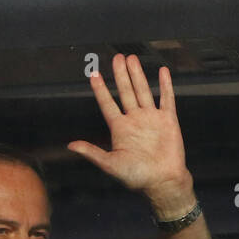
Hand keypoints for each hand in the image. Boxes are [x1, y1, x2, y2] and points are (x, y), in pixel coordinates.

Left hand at [68, 54, 194, 217]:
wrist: (163, 182)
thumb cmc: (136, 177)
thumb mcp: (111, 164)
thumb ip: (92, 153)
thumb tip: (71, 146)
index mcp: (120, 128)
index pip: (108, 104)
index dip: (101, 90)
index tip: (94, 74)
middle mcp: (135, 120)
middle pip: (125, 92)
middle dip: (121, 75)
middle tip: (117, 57)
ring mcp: (152, 118)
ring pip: (143, 91)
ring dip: (138, 75)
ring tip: (132, 58)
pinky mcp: (168, 120)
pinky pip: (166, 99)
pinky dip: (165, 85)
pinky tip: (162, 71)